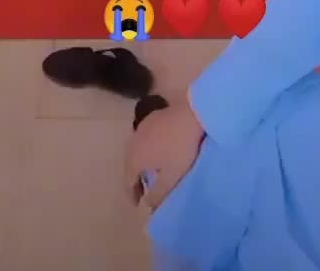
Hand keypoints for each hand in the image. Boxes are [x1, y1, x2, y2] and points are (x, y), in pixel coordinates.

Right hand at [124, 94, 204, 211]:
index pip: (128, 181)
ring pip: (136, 151)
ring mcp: (140, 128)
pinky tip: (157, 151)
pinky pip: (143, 139)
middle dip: (135, 179)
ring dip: (139, 164)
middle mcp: (132, 143)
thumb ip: (157, 194)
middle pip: (129, 165)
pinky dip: (146, 150)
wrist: (191, 114)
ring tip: (150, 173)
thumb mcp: (171, 177)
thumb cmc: (180, 148)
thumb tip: (147, 206)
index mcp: (134, 159)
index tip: (138, 204)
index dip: (132, 195)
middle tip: (143, 191)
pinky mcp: (151, 118)